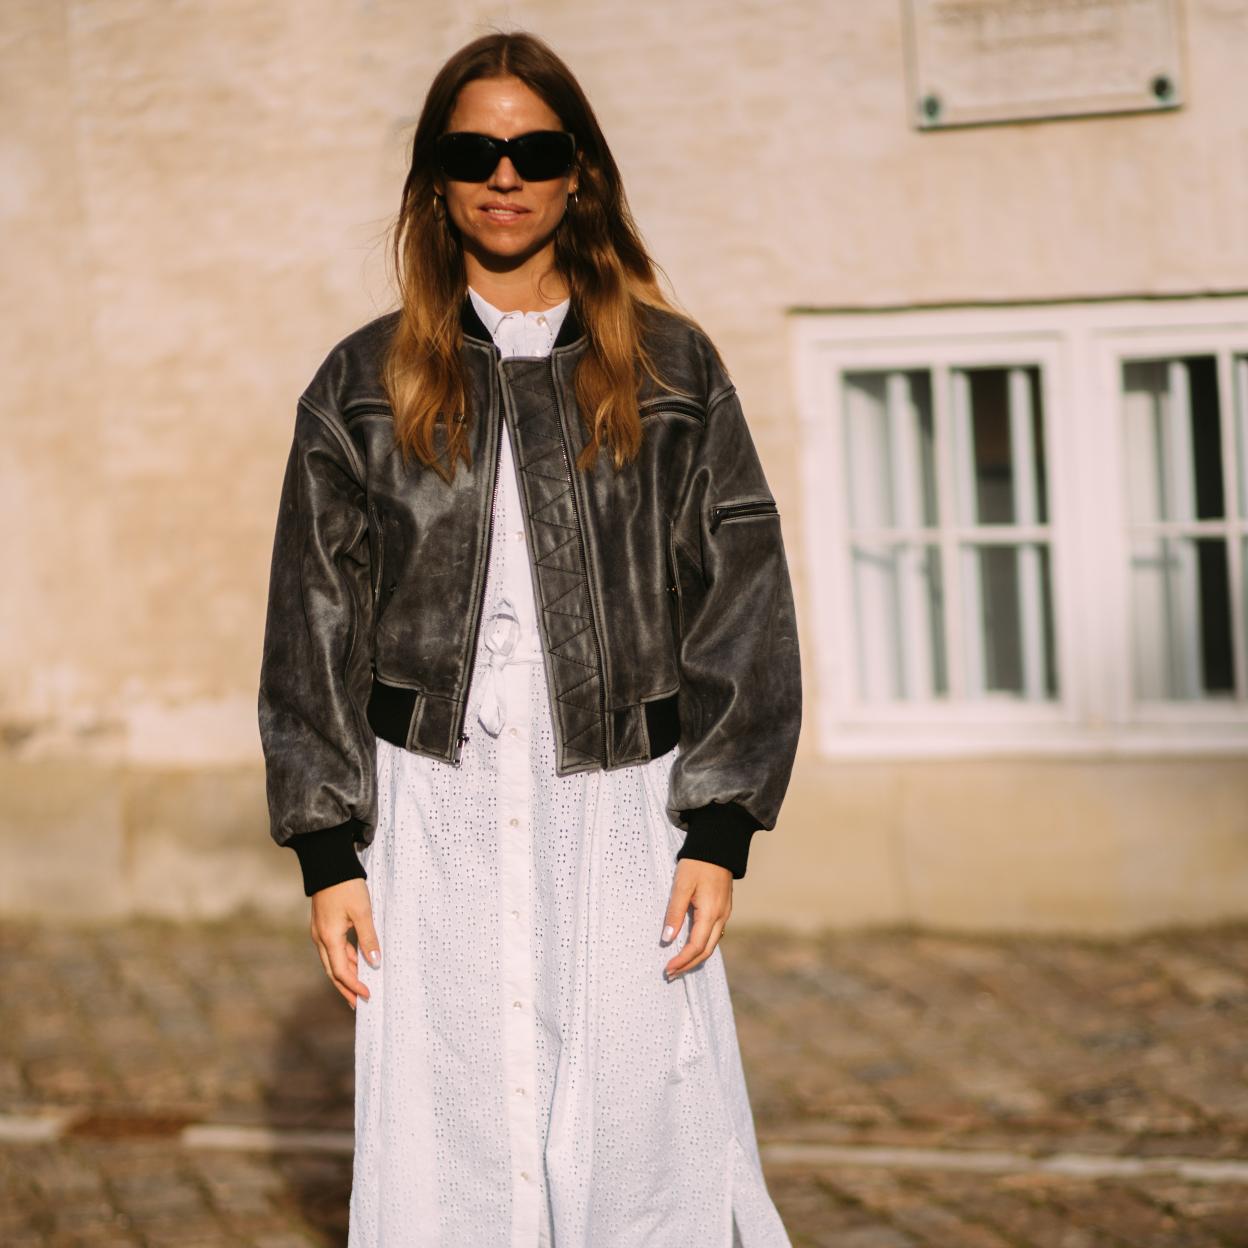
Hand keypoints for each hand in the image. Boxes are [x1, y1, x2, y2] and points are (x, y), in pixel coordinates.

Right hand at [309, 878, 380, 1009]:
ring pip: (332, 961)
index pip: (341, 971)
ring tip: (359, 986)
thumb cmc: (346, 886)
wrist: (329, 865)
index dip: (354, 986)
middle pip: (333, 971)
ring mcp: (320, 932)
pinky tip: (356, 961)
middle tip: (358, 1004)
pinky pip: (333, 949)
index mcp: (329, 938)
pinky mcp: (323, 925)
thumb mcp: (362, 912)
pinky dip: (344, 959)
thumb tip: (375, 962)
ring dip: (345, 974)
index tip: (368, 996)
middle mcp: (320, 938)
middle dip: (346, 988)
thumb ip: (368, 938)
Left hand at [660, 858, 731, 979]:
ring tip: (678, 964)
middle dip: (688, 965)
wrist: (718, 846)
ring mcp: (724, 913)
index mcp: (711, 913)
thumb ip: (674, 913)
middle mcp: (721, 917)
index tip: (667, 969)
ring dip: (695, 957)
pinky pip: (714, 934)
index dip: (682, 961)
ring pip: (712, 944)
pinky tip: (690, 946)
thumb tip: (667, 939)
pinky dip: (701, 946)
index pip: (696, 946)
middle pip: (706, 950)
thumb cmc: (697, 863)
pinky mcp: (723, 909)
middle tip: (670, 974)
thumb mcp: (681, 886)